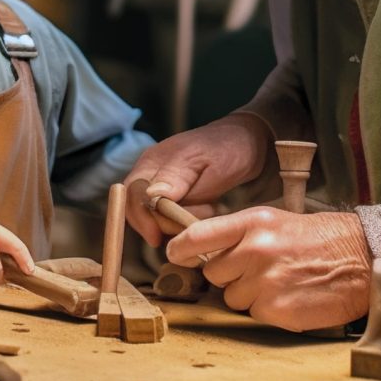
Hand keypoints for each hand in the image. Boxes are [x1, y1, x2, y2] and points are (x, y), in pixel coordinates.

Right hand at [124, 113, 270, 246]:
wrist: (248, 144)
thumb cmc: (231, 148)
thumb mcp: (211, 162)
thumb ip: (179, 178)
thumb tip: (150, 196)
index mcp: (153, 161)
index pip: (132, 195)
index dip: (141, 219)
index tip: (156, 237)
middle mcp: (150, 173)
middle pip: (139, 211)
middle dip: (165, 222)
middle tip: (198, 217)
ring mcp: (160, 186)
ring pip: (156, 218)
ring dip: (179, 222)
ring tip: (209, 207)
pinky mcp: (173, 197)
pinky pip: (169, 218)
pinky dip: (186, 220)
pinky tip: (207, 208)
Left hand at [165, 207, 371, 331]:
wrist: (362, 259)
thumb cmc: (319, 239)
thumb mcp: (276, 221)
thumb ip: (238, 235)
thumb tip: (202, 252)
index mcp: (253, 223)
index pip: (197, 237)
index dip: (180, 249)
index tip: (176, 255)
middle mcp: (255, 250)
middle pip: (213, 273)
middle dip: (230, 275)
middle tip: (259, 269)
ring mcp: (265, 282)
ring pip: (232, 297)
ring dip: (250, 295)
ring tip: (280, 282)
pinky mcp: (277, 310)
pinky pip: (255, 315)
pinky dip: (269, 310)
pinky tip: (291, 297)